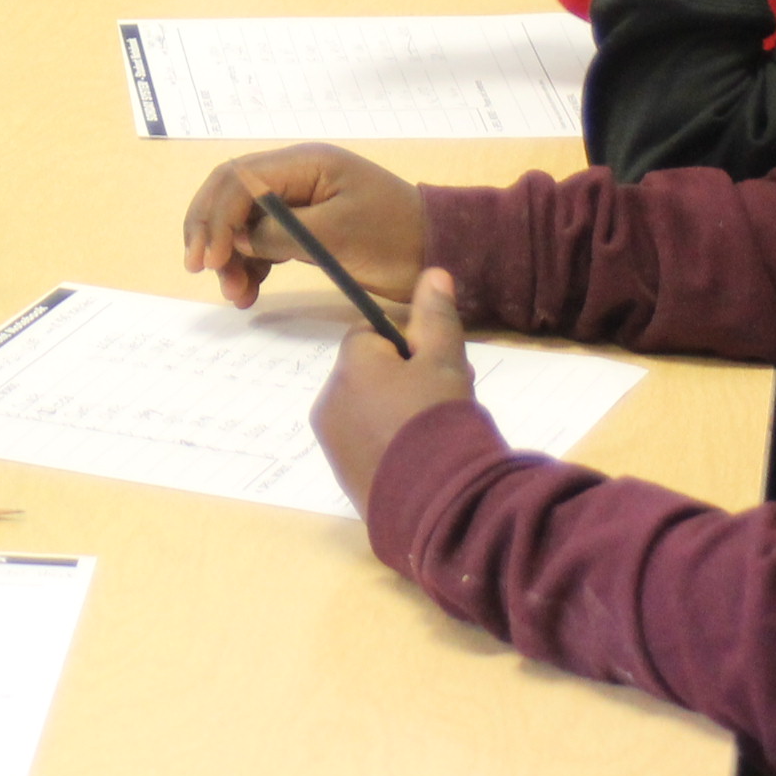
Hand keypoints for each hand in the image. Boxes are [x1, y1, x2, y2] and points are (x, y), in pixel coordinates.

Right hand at [182, 143, 425, 307]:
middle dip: (211, 231)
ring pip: (243, 221)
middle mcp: (296, 175)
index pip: (239, 180)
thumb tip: (237, 240)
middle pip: (232, 195)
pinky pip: (263, 240)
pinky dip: (250, 264)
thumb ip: (282, 234)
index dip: (216, 217)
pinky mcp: (306, 227)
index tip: (210, 259)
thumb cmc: (394, 237)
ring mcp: (300, 201)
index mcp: (304, 164)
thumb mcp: (338, 235)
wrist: (439, 251)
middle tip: (202, 269)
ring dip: (230, 255)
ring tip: (236, 295)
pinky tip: (249, 291)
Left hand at [310, 270, 476, 505]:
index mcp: (349, 364)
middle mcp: (329, 398)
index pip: (372, 334)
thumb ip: (436, 315)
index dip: (409, 344)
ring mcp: (332, 441)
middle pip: (369, 373)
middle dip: (406, 378)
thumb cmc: (438, 420)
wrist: (434, 503)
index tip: (438, 364)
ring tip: (437, 431)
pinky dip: (389, 444)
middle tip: (446, 398)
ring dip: (397, 411)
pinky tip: (421, 458)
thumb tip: (433, 272)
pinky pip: (366, 443)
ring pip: (367, 408)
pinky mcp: (343, 475)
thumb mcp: (445, 360)